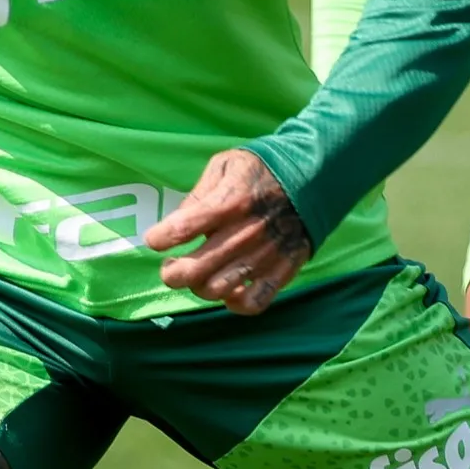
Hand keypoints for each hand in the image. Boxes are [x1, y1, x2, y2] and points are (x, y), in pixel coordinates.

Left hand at [146, 149, 313, 315]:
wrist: (315, 178)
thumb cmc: (262, 170)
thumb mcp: (226, 164)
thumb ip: (200, 193)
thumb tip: (176, 221)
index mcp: (231, 200)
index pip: (184, 227)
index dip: (161, 238)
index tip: (154, 240)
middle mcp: (247, 232)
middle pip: (196, 269)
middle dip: (172, 273)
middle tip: (170, 268)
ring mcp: (265, 255)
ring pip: (218, 290)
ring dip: (199, 288)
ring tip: (197, 277)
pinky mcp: (283, 270)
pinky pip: (254, 303)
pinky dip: (234, 304)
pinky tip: (227, 292)